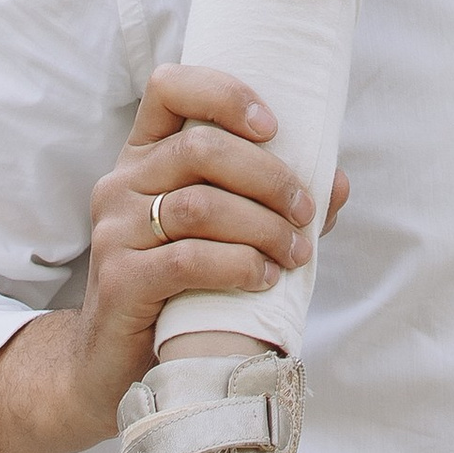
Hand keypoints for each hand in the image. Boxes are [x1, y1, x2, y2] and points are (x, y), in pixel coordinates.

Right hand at [0, 63, 345, 452]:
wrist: (115, 365)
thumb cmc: (182, 288)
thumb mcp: (225, 233)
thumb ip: (276, 204)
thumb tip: (339, 182)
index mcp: (145, 155)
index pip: (168, 87)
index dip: (223, 92)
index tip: (273, 125)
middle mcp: (121, 182)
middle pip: (199, 148)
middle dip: (268, 176)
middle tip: (304, 211)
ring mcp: (114, 231)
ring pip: (199, 205)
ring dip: (263, 227)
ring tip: (294, 252)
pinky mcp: (119, 280)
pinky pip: (188, 259)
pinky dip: (239, 265)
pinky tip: (265, 278)